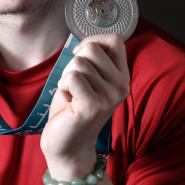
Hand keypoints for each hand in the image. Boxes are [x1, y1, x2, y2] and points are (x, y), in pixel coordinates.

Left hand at [41, 33, 129, 166]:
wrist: (67, 145)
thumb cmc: (73, 108)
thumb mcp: (88, 79)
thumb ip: (92, 60)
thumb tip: (85, 42)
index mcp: (122, 76)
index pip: (115, 39)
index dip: (92, 41)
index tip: (81, 57)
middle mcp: (121, 85)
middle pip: (91, 48)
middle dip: (74, 63)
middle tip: (74, 86)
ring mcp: (110, 96)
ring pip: (78, 63)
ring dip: (66, 78)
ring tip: (72, 96)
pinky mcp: (94, 105)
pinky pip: (71, 77)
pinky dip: (63, 87)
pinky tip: (69, 102)